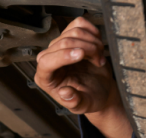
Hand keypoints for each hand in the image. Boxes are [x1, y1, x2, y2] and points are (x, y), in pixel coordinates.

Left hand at [34, 17, 132, 137]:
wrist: (100, 90)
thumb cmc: (88, 98)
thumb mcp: (82, 106)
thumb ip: (73, 101)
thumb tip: (64, 92)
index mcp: (45, 79)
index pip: (46, 61)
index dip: (63, 55)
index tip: (82, 55)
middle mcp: (49, 60)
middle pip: (62, 43)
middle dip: (86, 49)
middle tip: (99, 61)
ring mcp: (59, 46)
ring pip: (73, 32)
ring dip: (92, 43)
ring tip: (99, 57)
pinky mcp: (71, 36)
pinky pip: (80, 24)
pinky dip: (93, 32)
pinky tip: (97, 45)